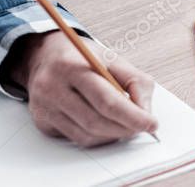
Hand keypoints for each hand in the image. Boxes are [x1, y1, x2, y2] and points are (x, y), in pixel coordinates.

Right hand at [4, 31, 157, 146]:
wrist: (44, 55)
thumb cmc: (82, 57)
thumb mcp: (111, 58)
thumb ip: (135, 81)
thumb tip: (145, 111)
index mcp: (72, 66)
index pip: (107, 100)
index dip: (133, 116)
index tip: (151, 123)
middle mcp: (53, 87)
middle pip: (96, 121)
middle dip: (125, 128)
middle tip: (141, 127)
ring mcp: (44, 107)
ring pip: (86, 135)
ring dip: (112, 135)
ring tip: (126, 126)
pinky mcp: (42, 122)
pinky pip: (76, 138)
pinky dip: (97, 137)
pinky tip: (106, 126)